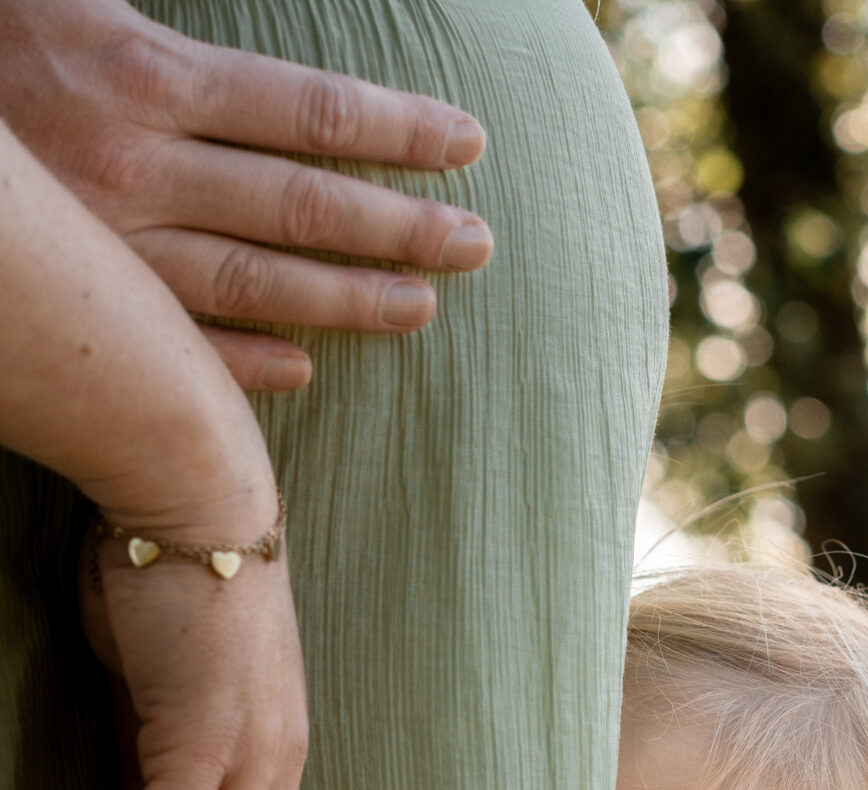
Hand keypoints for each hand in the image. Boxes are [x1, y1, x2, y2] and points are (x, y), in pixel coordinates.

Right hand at [0, 0, 492, 393]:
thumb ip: (157, 6)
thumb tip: (254, 24)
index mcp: (143, 76)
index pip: (309, 111)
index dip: (400, 130)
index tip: (469, 144)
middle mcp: (137, 169)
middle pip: (304, 208)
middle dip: (403, 228)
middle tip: (480, 245)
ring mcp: (109, 247)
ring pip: (259, 286)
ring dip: (349, 303)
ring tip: (422, 308)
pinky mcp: (79, 299)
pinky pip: (179, 340)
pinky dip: (249, 356)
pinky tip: (305, 368)